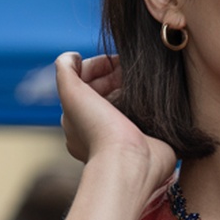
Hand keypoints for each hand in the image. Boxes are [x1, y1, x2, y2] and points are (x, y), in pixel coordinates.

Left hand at [55, 53, 175, 186]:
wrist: (130, 163)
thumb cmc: (98, 130)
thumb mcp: (71, 93)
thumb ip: (65, 70)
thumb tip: (72, 56)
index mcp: (78, 119)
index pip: (86, 84)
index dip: (98, 66)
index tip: (115, 60)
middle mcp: (98, 129)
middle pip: (106, 91)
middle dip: (117, 75)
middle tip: (132, 67)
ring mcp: (122, 137)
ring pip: (126, 102)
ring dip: (134, 87)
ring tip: (144, 78)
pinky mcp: (145, 141)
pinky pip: (145, 115)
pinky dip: (148, 102)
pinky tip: (154, 95)